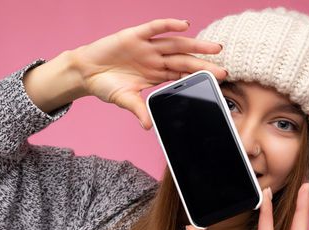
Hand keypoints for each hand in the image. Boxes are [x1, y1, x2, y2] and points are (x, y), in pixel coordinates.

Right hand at [70, 18, 227, 129]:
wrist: (84, 72)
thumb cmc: (106, 85)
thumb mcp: (124, 100)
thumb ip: (138, 110)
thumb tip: (149, 126)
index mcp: (156, 74)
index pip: (183, 75)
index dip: (199, 77)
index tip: (217, 82)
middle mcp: (155, 59)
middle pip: (184, 60)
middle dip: (204, 64)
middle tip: (223, 69)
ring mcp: (146, 47)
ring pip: (175, 44)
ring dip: (195, 45)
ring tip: (214, 48)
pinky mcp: (134, 36)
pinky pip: (154, 28)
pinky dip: (168, 25)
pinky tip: (184, 25)